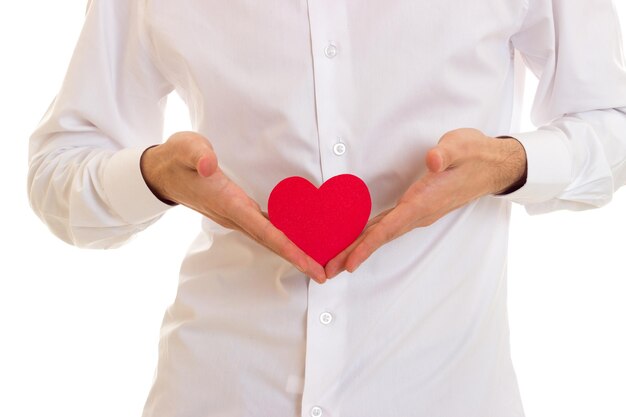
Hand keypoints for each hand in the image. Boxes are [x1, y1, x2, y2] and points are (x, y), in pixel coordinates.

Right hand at [140, 131, 326, 282]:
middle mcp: (234, 216)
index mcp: (228, 203)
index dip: (288, 248)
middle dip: (297, 259)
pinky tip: (296, 239)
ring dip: (292, 252)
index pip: (264, 230)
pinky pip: (263, 229)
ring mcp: (234, 216)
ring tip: (316, 264)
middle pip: (271, 243)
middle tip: (322, 275)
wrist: (160, 173)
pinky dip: (281, 239)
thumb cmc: (177, 159)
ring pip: (268, 239)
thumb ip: (198, 155)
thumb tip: (209, 165)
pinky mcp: (236, 211)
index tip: (307, 263)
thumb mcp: (186, 147)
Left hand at [325, 128, 526, 277]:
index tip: (350, 264)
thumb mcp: (462, 145)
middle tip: (329, 270)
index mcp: (425, 201)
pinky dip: (371, 236)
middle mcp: (420, 213)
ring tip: (338, 263)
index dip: (368, 246)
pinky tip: (359, 239)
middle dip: (354, 254)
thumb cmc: (475, 155)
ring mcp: (419, 214)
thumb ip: (446, 153)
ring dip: (360, 249)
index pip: (390, 227)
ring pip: (384, 234)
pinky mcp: (418, 209)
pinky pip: (390, 226)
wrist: (493, 166)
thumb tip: (432, 160)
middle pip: (381, 237)